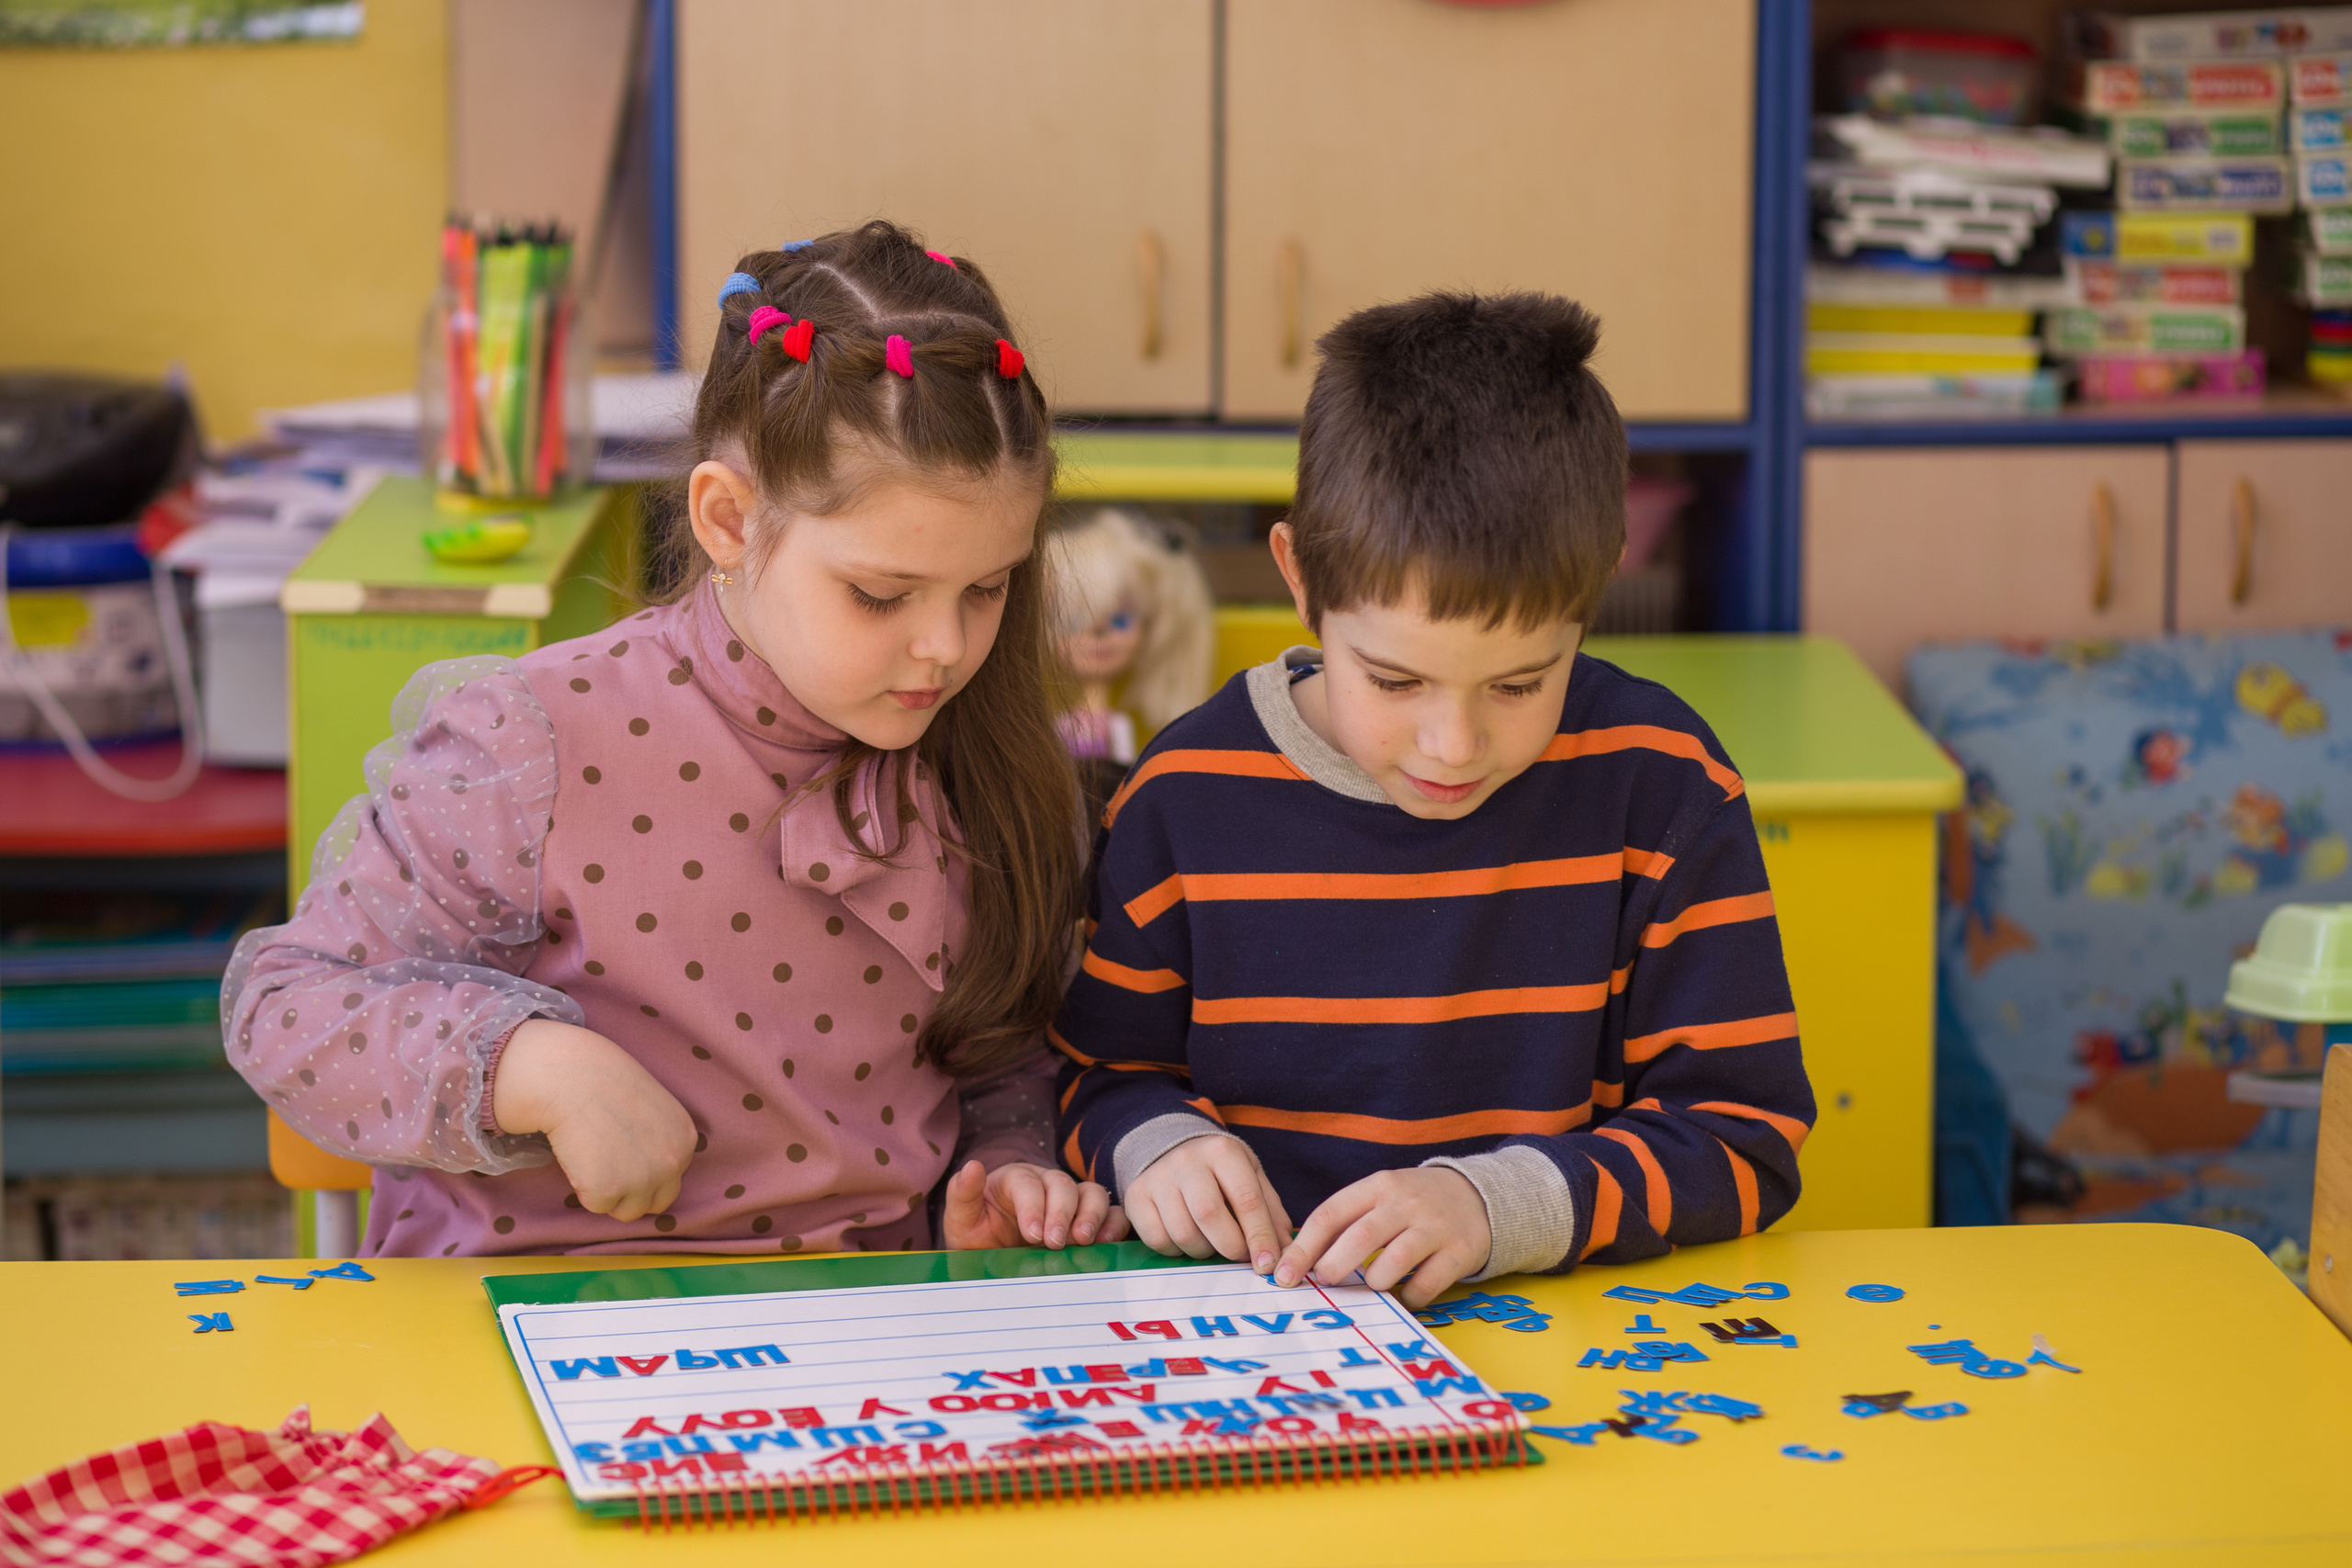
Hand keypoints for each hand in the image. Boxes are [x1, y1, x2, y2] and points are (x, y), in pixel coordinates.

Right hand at [493, 1019, 696, 1222]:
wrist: (569, 1077)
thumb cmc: (602, 1081)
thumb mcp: (651, 1106)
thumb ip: (657, 1138)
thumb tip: (644, 1164)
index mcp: (684, 1140)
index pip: (672, 1177)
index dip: (644, 1170)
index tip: (623, 1153)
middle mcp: (672, 1163)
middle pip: (656, 1203)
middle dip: (633, 1192)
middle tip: (606, 1164)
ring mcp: (643, 1180)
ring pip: (626, 1210)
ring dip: (608, 1192)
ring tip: (592, 1156)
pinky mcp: (609, 1191)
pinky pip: (595, 1205)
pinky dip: (583, 1187)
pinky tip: (578, 1155)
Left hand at [940, 1160, 1129, 1249]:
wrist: (995, 1260)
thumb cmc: (978, 1236)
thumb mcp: (961, 1220)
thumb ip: (962, 1195)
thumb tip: (972, 1166)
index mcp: (1016, 1180)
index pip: (1028, 1184)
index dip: (1032, 1206)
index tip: (1031, 1234)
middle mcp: (1047, 1184)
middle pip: (1063, 1185)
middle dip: (1061, 1213)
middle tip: (1055, 1243)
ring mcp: (1072, 1201)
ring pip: (1092, 1193)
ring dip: (1091, 1215)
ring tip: (1083, 1241)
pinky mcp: (1091, 1220)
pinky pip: (1112, 1214)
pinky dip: (1113, 1225)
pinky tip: (1106, 1243)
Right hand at [1123, 1134, 1292, 1274]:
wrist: (1172, 1148)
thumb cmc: (1220, 1171)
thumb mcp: (1251, 1178)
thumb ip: (1270, 1213)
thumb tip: (1287, 1253)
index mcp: (1223, 1152)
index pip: (1246, 1199)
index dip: (1260, 1237)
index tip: (1268, 1264)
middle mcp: (1187, 1161)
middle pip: (1210, 1215)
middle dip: (1231, 1246)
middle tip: (1239, 1256)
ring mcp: (1158, 1178)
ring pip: (1182, 1232)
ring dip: (1204, 1250)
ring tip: (1213, 1242)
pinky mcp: (1136, 1197)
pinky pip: (1158, 1240)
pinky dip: (1177, 1250)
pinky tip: (1188, 1239)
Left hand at [1273, 1166, 1490, 1309]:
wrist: (1479, 1196)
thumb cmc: (1413, 1204)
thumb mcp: (1380, 1196)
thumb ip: (1346, 1221)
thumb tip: (1300, 1259)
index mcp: (1378, 1186)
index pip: (1331, 1214)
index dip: (1303, 1248)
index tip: (1285, 1273)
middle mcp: (1405, 1203)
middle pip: (1360, 1237)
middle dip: (1334, 1267)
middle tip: (1324, 1282)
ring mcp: (1434, 1227)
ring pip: (1394, 1262)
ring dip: (1375, 1282)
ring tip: (1373, 1283)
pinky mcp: (1459, 1251)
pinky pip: (1425, 1285)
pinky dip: (1409, 1297)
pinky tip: (1406, 1293)